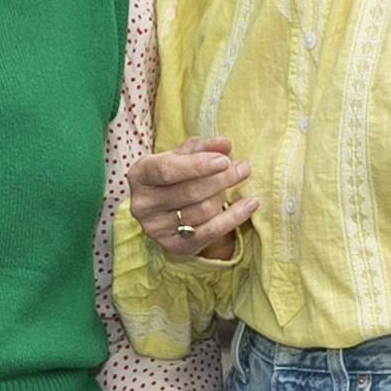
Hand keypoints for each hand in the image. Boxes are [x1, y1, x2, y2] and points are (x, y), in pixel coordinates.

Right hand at [128, 135, 254, 265]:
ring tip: (232, 185)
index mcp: (139, 175)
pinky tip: (251, 203)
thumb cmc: (175, 174)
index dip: (197, 165)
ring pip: (202, 211)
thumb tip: (225, 144)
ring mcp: (156, 229)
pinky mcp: (174, 246)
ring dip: (223, 195)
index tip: (224, 160)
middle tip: (244, 168)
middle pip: (188, 192)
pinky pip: (211, 232)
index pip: (167, 170)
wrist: (166, 207)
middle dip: (221, 179)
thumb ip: (203, 147)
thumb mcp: (183, 155)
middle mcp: (142, 205)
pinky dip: (234, 217)